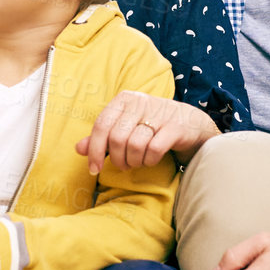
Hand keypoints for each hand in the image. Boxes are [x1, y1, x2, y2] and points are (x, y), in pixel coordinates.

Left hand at [76, 91, 218, 172]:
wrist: (190, 123)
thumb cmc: (151, 126)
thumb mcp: (125, 127)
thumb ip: (102, 138)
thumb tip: (79, 149)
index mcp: (124, 100)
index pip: (101, 126)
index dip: (95, 151)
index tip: (94, 169)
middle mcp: (140, 102)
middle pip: (117, 139)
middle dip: (118, 159)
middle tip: (124, 165)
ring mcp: (159, 113)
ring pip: (135, 146)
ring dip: (134, 161)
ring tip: (138, 161)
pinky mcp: (174, 127)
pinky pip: (153, 150)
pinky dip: (149, 160)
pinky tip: (151, 159)